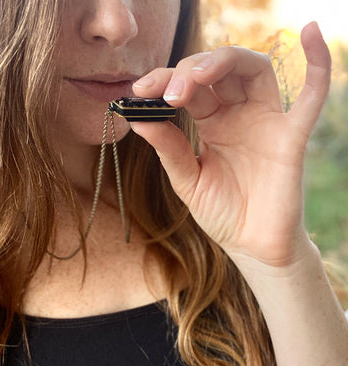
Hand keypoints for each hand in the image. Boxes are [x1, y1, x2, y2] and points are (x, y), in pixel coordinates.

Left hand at [131, 22, 330, 269]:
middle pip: (219, 71)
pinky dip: (317, 64)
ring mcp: (266, 122)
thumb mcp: (186, 180)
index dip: (165, 82)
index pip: (191, 88)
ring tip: (197, 75)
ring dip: (225, 62)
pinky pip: (311, 96)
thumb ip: (168, 148)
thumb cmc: (220, 212)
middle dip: (191, 71)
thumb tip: (137, 118)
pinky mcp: (291, 137)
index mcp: (213, 124)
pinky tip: (312, 31)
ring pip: (254, 70)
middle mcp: (239, 115)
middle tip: (169, 91)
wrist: (250, 245)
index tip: (139, 90)